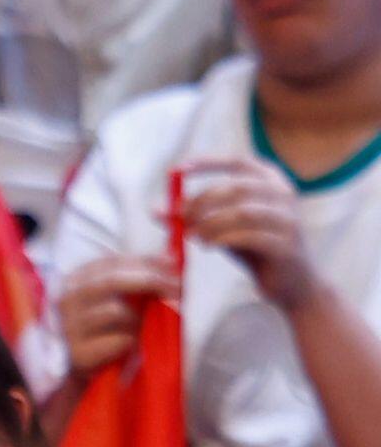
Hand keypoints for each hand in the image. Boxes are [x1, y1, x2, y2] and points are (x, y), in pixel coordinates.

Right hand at [58, 254, 178, 379]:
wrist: (75, 368)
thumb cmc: (100, 330)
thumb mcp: (113, 298)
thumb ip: (137, 277)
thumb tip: (170, 258)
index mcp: (75, 280)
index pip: (112, 262)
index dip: (146, 262)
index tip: (174, 267)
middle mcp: (67, 299)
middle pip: (113, 281)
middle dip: (150, 280)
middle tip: (178, 288)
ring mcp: (70, 326)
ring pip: (117, 311)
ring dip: (139, 318)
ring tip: (142, 326)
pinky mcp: (80, 352)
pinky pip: (120, 340)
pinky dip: (133, 340)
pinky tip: (131, 345)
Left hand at [179, 156, 314, 309]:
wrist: (293, 284)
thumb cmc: (255, 249)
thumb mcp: (222, 228)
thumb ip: (194, 217)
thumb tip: (154, 210)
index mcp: (272, 182)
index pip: (238, 161)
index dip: (208, 162)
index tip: (178, 170)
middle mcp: (284, 195)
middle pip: (236, 188)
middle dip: (202, 201)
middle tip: (180, 216)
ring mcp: (289, 220)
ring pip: (242, 212)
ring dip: (210, 222)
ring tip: (192, 234)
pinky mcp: (287, 246)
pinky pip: (250, 237)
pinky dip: (222, 239)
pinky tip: (206, 245)